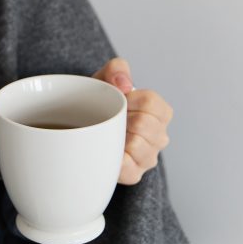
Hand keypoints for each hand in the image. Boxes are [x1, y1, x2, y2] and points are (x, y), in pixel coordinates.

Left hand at [92, 57, 172, 184]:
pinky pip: (127, 168)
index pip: (153, 103)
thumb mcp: (106, 78)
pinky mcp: (134, 174)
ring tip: (108, 133)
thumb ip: (117, 69)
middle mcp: (159, 136)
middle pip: (144, 124)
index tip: (118, 100)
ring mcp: (148, 157)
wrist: (83, 127)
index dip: (130, 99)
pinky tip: (106, 150)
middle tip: (109, 118)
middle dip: (121, 118)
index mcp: (159, 112)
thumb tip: (124, 84)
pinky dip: (114, 159)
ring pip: (137, 146)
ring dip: (116, 137)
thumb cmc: (101, 102)